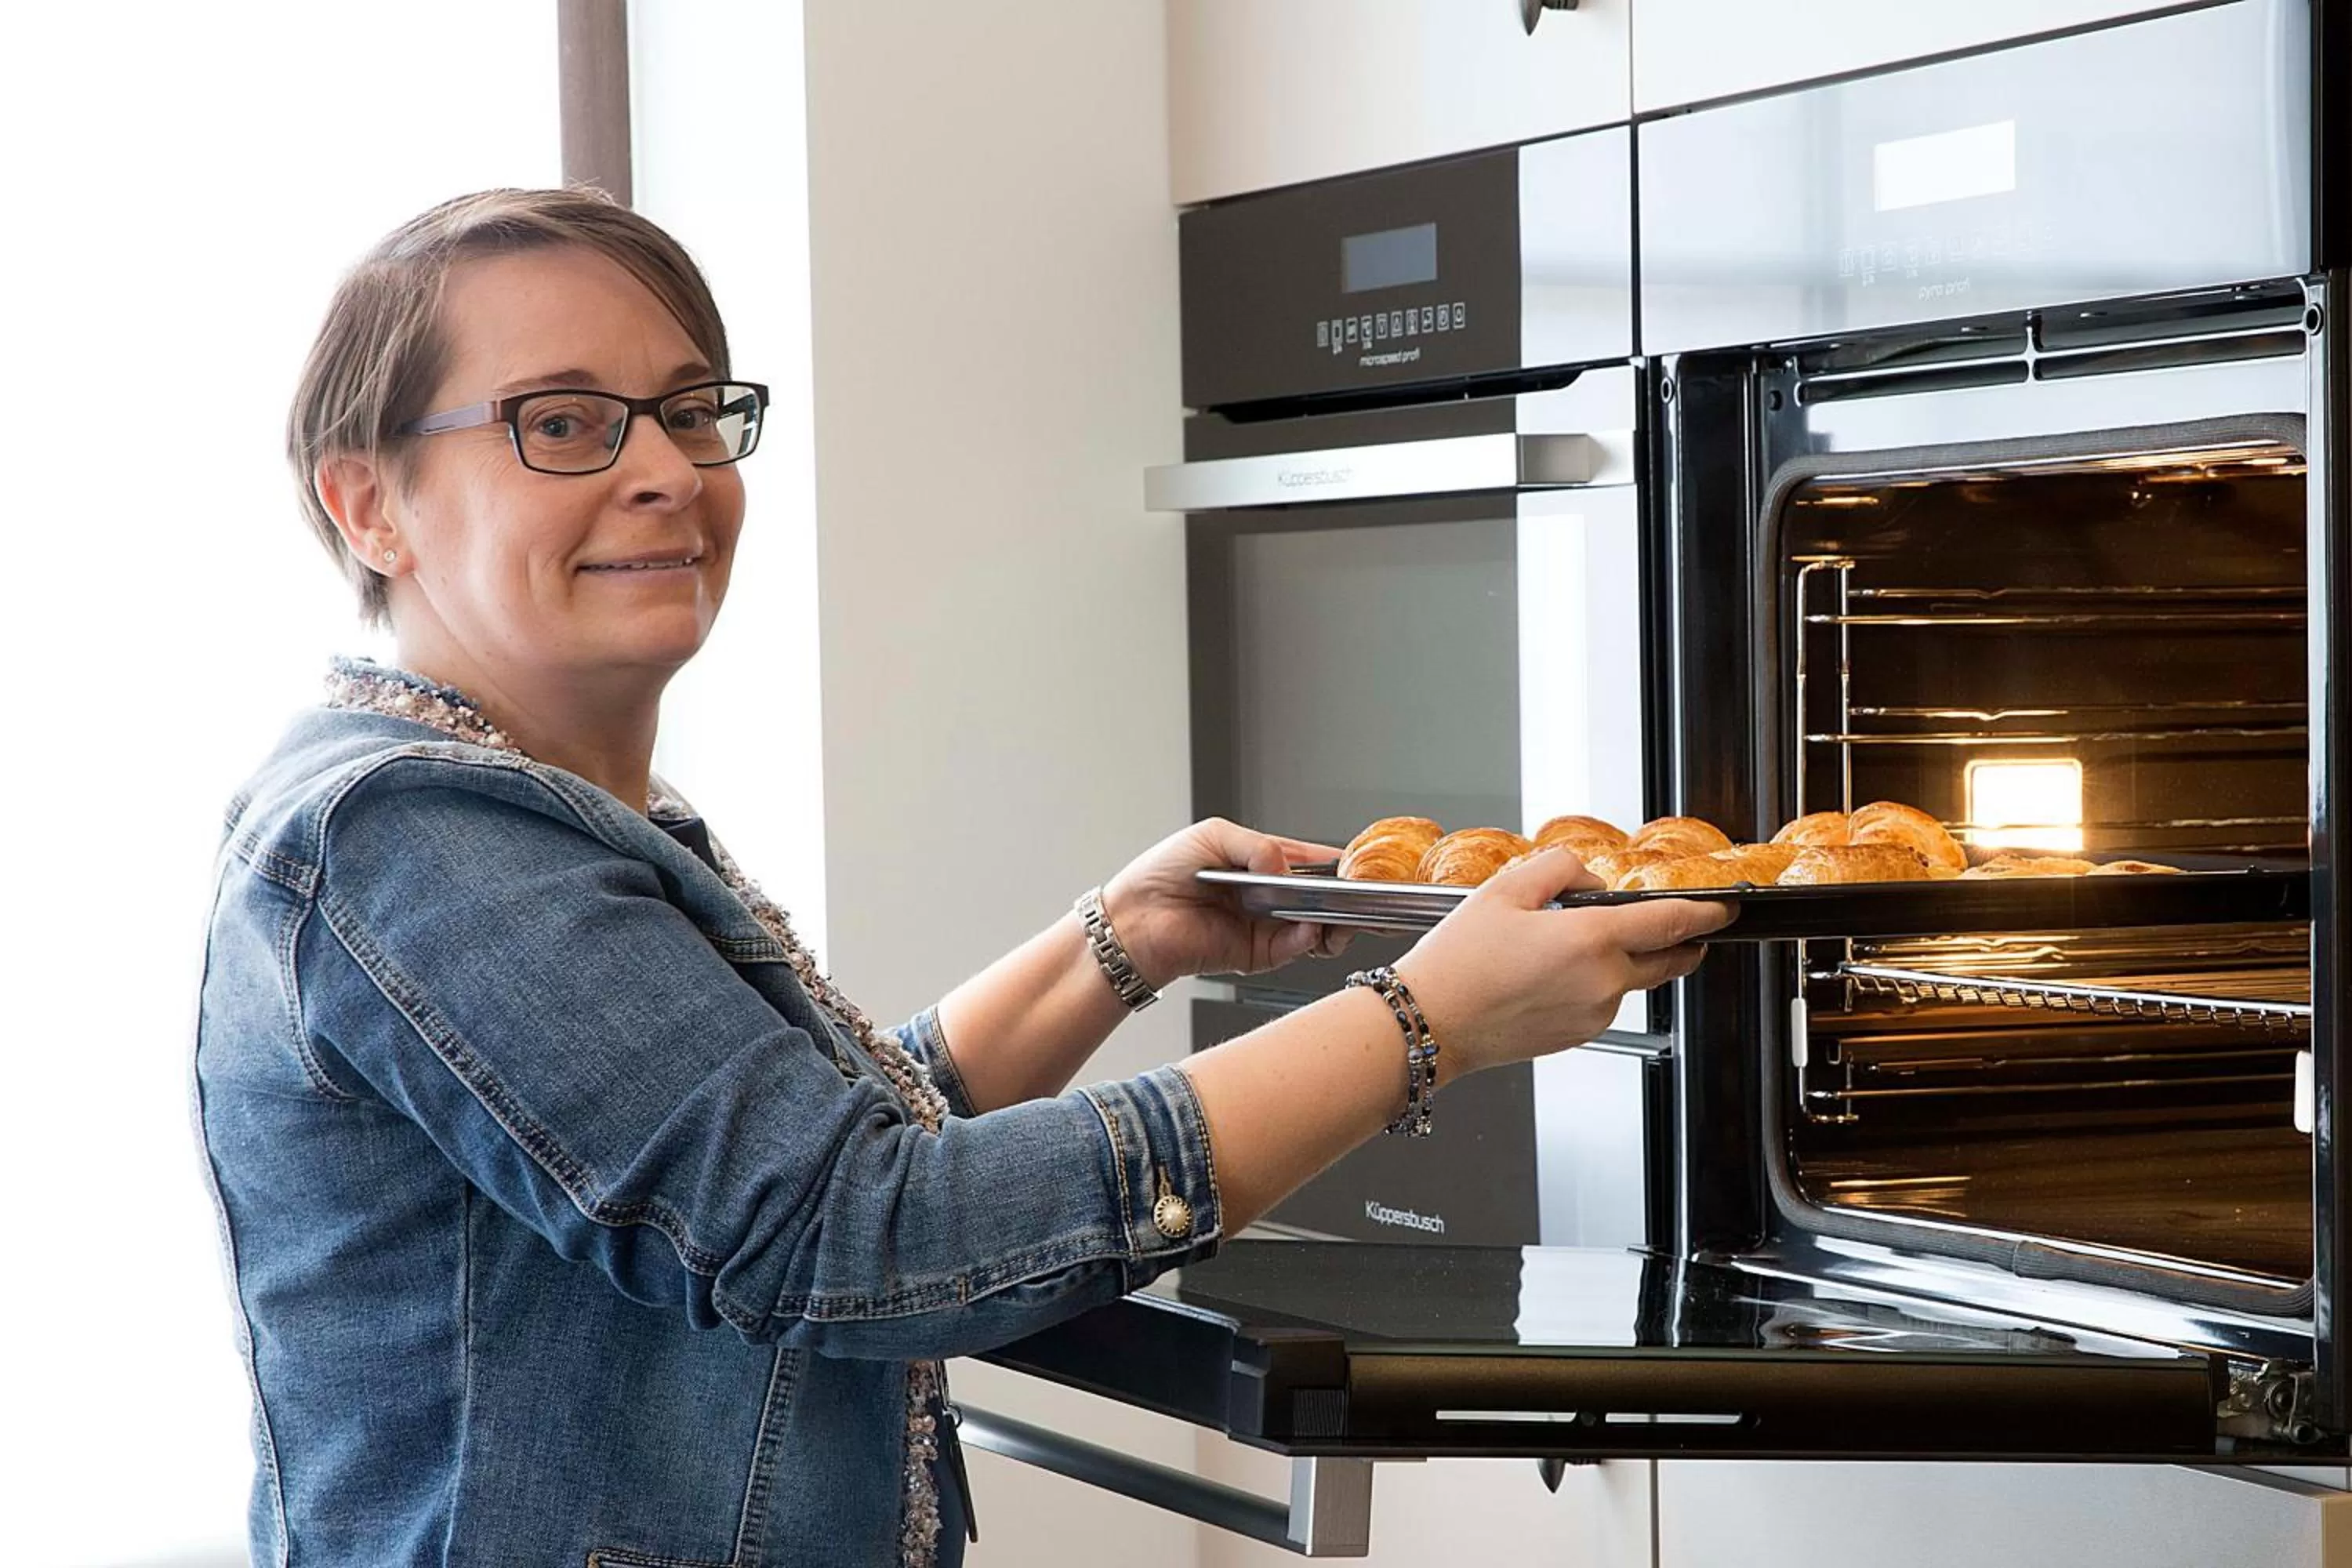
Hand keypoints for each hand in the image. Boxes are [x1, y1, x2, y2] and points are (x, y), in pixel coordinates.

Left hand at [1101, 818, 1354, 986]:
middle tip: (1358, 893)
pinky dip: (1307, 939)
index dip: (1339, 865)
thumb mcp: (1213, 836)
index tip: (1360, 866)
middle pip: (1323, 897)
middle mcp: (1268, 896)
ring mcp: (1266, 926)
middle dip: (1345, 896)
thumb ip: (1259, 846)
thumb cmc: (1161, 874)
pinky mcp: (1257, 954)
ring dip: (1334, 921)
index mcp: (1262, 862)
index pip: (1313, 861)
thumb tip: (1292, 865)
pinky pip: (1294, 948)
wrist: (1133, 920)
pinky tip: (1307, 926)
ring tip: (1337, 912)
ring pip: (1317, 926)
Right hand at [1393, 846, 1731, 1077]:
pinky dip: (1598, 983)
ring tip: (1572, 943)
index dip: (1707, 913)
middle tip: (1681, 926)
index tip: (1724, 908)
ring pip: (1635, 981)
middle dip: (1685, 941)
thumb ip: (1561, 868)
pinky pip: (1606, 1002)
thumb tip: (1590, 880)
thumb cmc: (1458, 962)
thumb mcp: (1505, 889)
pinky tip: (1553, 973)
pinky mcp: (1581, 1036)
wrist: (1431, 1023)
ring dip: (1627, 960)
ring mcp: (1596, 1014)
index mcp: (1591, 940)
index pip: (1673, 922)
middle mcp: (1604, 983)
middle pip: (1671, 959)